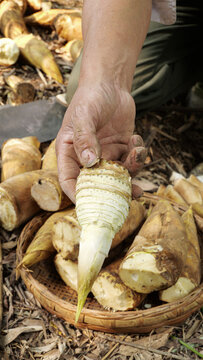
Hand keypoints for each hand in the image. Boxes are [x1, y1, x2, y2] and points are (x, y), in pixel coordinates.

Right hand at [56, 82, 146, 202]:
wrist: (110, 84)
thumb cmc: (90, 97)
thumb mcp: (84, 116)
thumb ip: (85, 138)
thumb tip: (89, 162)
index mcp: (70, 152)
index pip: (70, 180)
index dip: (78, 194)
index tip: (92, 204)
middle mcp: (87, 158)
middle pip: (97, 183)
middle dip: (114, 189)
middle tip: (130, 194)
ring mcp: (106, 154)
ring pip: (117, 175)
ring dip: (131, 171)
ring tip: (137, 154)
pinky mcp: (121, 149)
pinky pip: (130, 161)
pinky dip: (137, 155)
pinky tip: (136, 140)